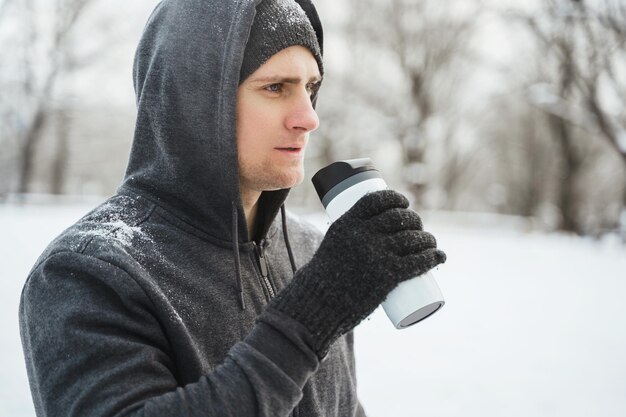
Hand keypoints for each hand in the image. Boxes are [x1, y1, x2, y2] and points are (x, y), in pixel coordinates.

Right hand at [267, 189, 445, 357]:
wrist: (317, 305)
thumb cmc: (323, 278)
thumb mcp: (332, 247)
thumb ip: (350, 239)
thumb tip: (368, 237)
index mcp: (347, 223)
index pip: (377, 200)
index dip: (396, 198)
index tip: (404, 203)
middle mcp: (363, 235)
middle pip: (399, 218)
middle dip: (414, 220)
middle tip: (418, 229)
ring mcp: (376, 255)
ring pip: (412, 239)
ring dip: (428, 240)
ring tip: (431, 244)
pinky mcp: (387, 276)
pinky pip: (417, 261)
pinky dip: (432, 257)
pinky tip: (439, 256)